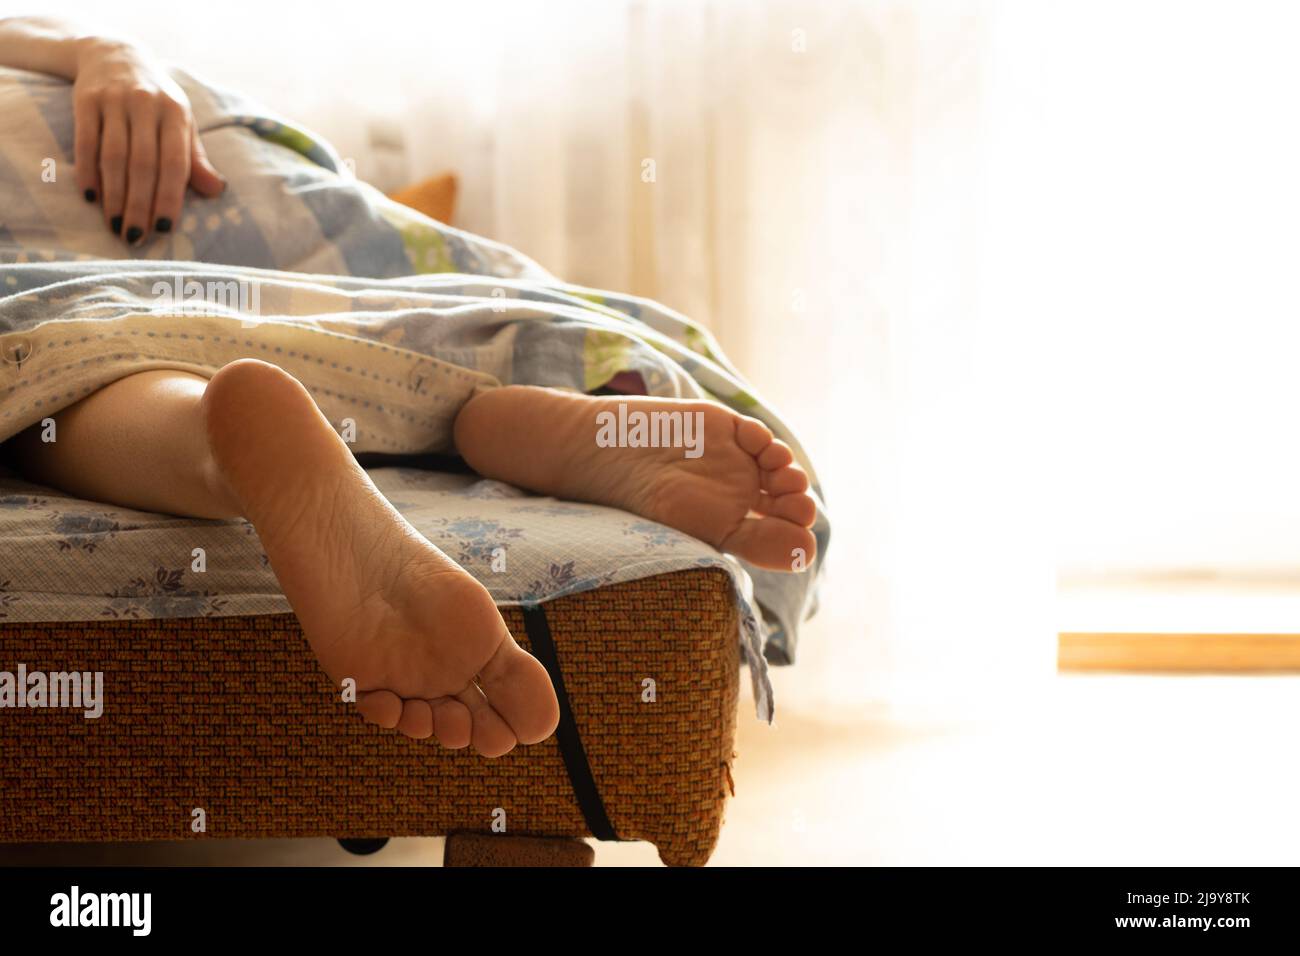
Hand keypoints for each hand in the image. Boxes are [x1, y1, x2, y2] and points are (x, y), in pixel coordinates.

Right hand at [72, 38, 224, 244]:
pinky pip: (85, 141)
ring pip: (114, 156)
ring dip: (114, 195)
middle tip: (135, 238)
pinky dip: (88, 171)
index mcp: (176, 114)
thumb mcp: (182, 123)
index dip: (169, 198)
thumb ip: (196, 159)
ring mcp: (115, 101)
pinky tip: (91, 197)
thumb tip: (217, 191)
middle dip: (139, 205)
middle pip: (143, 165)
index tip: (163, 229)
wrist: (114, 54)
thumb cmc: (157, 101)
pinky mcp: (86, 99)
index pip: (175, 164)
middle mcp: (147, 105)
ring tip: (115, 225)